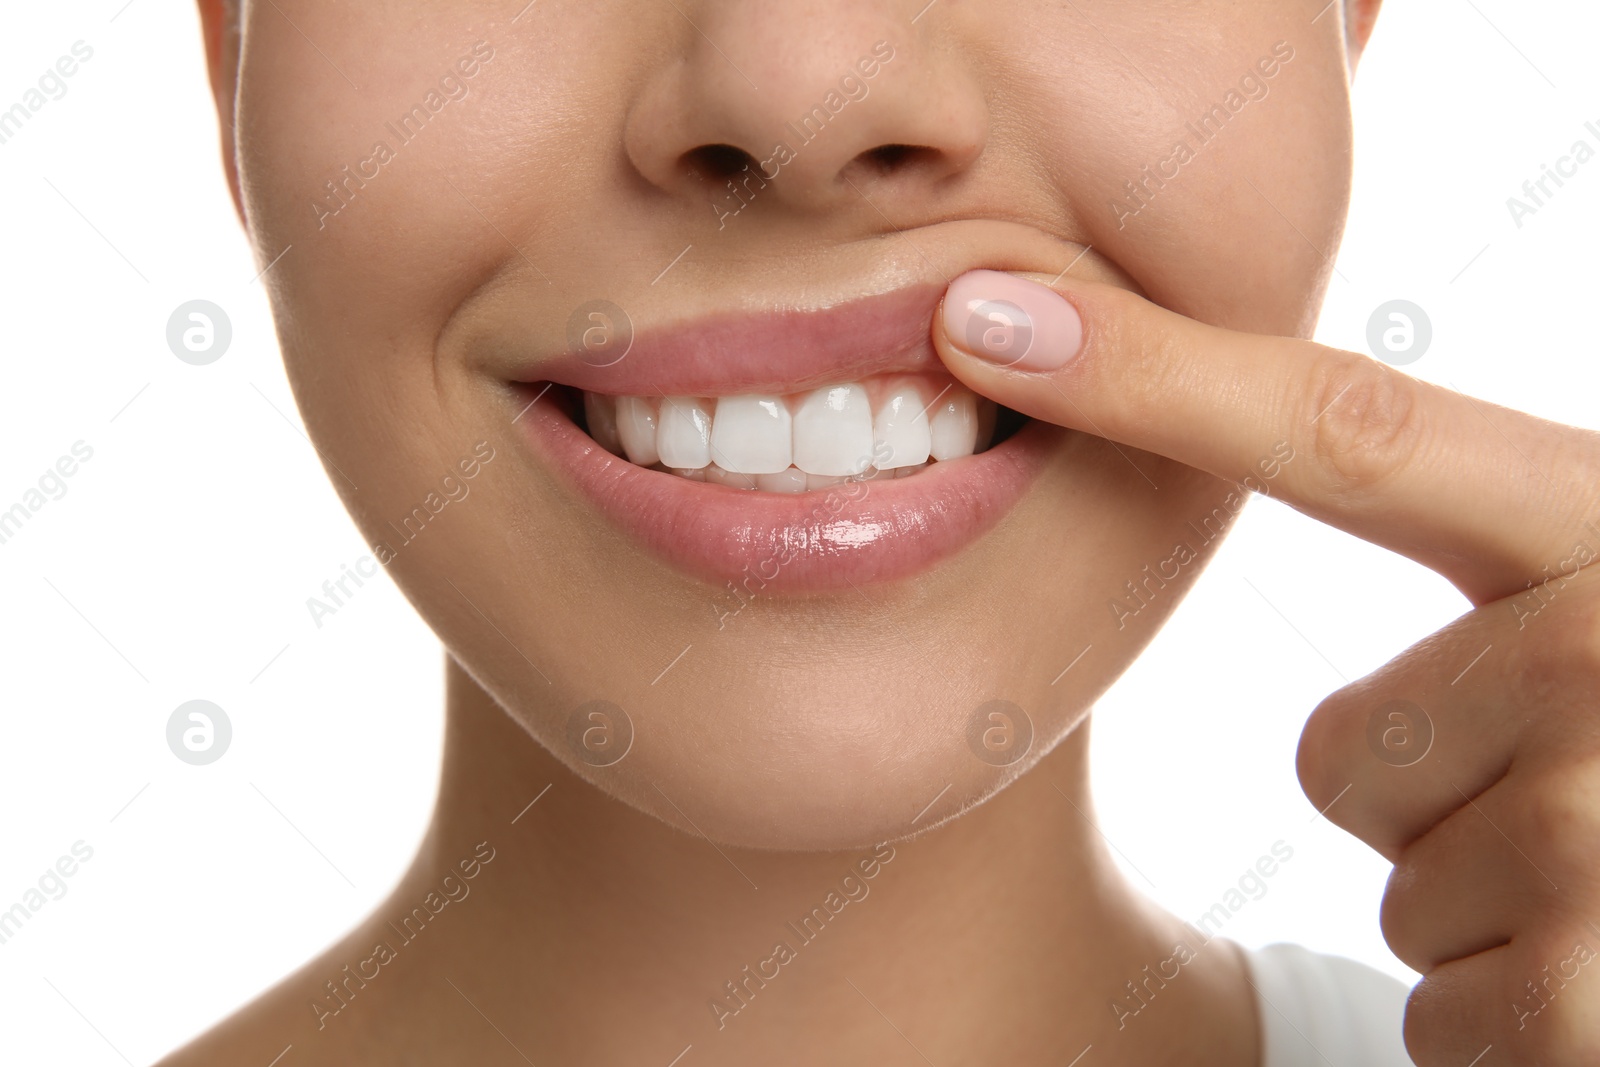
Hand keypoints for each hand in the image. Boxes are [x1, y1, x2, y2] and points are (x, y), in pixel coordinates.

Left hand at [933, 268, 1599, 1066]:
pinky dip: (1519, 1019)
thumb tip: (1336, 652)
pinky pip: (1440, 1001)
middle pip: (1348, 738)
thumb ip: (1514, 589)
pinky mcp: (1591, 1008)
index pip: (1351, 434)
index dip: (1156, 375)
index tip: (986, 320)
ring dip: (1492, 903)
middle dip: (1439, 796)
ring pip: (1393, 869)